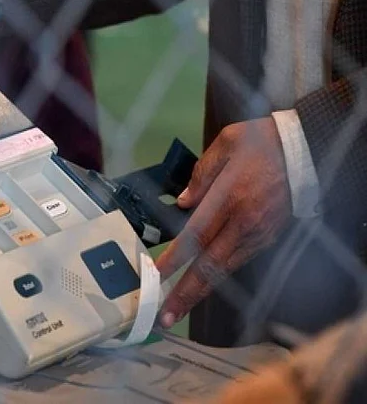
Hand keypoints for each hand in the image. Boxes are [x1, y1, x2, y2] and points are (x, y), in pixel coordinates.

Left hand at [155, 118, 292, 326]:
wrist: (304, 150)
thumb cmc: (260, 143)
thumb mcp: (226, 144)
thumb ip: (201, 175)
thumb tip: (183, 203)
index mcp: (230, 198)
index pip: (196, 235)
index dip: (174, 259)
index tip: (155, 276)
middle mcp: (244, 223)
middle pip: (210, 266)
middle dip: (186, 293)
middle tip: (165, 316)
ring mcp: (258, 234)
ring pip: (225, 270)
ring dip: (200, 292)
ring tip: (177, 311)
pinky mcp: (268, 238)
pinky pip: (238, 262)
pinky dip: (218, 277)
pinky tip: (200, 287)